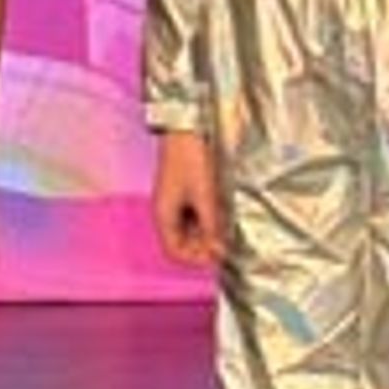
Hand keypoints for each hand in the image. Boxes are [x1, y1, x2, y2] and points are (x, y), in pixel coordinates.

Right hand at [153, 130, 225, 266]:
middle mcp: (166, 212)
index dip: (195, 258)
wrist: (187, 129)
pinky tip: (220, 213)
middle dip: (203, 245)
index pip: (175, 251)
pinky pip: (194, 215)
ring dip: (207, 232)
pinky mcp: (184, 192)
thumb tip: (218, 252)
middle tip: (225, 241)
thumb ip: (211, 226)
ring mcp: (175, 202)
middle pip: (183, 242)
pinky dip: (207, 219)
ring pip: (191, 229)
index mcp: (164, 216)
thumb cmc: (191, 159)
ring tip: (224, 226)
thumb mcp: (205, 196)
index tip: (217, 254)